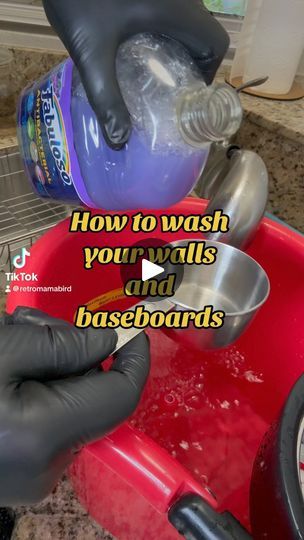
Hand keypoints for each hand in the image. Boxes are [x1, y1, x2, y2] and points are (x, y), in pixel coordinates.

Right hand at [0, 307, 149, 505]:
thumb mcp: (5, 345)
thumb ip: (66, 344)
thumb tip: (110, 340)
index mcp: (43, 436)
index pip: (120, 398)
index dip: (134, 358)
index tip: (134, 328)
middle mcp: (44, 469)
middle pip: (93, 398)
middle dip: (77, 355)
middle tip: (36, 326)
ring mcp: (32, 476)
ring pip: (71, 406)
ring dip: (54, 367)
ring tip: (12, 340)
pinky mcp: (20, 471)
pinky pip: (50, 422)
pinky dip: (40, 389)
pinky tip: (7, 368)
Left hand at [42, 0, 228, 147]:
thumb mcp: (92, 53)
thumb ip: (106, 96)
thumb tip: (118, 141)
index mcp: (178, 10)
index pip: (215, 43)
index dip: (208, 72)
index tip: (186, 94)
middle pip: (201, 35)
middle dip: (189, 65)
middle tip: (166, 92)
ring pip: (183, 22)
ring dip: (174, 48)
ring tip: (151, 77)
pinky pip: (165, 12)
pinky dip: (159, 32)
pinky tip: (133, 50)